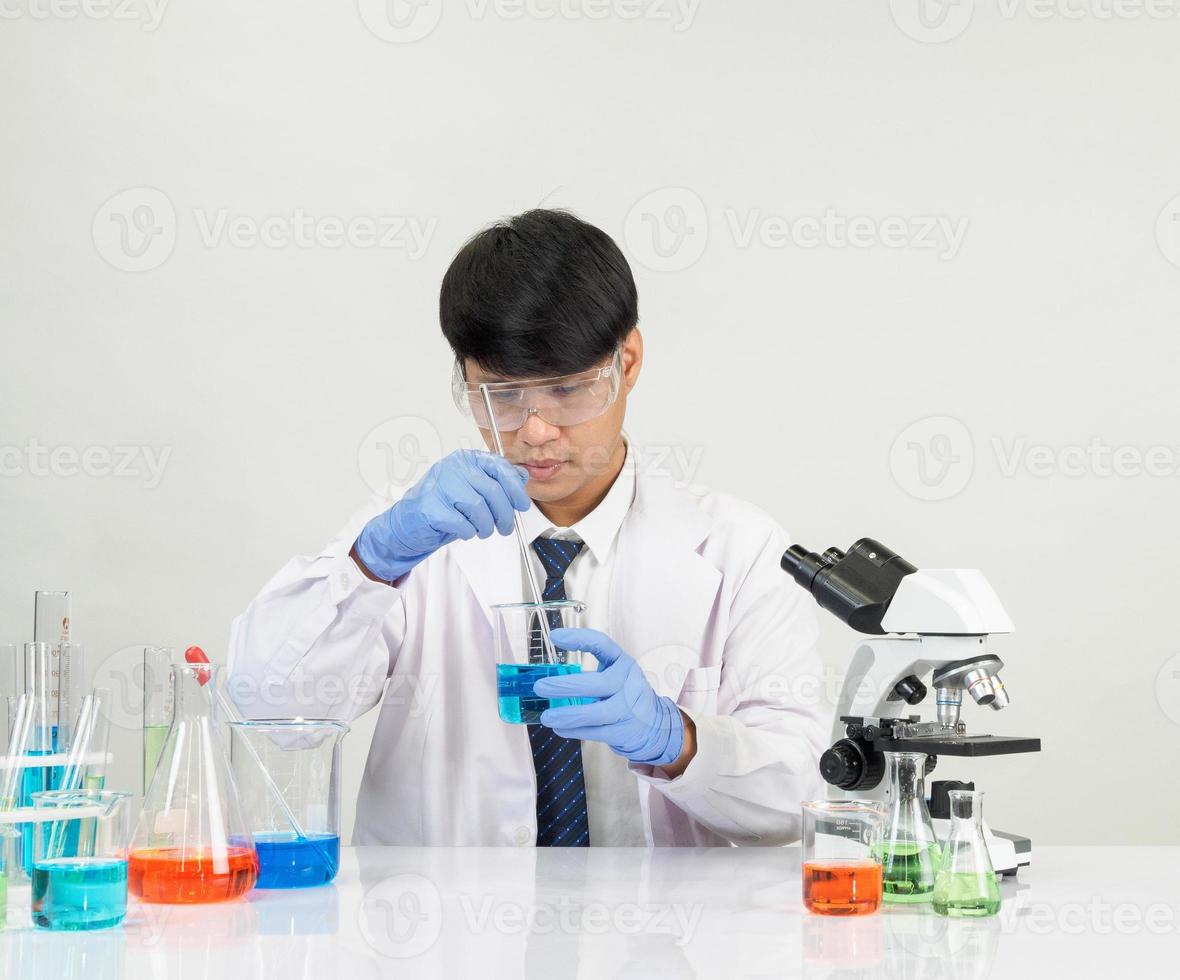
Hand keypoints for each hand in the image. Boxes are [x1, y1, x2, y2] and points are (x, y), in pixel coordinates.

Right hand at [354, 450, 530, 581]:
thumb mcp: (473, 488)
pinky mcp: (431, 507)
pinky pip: (463, 523)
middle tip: (505, 528)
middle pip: (492, 491)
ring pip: (479, 508)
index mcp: (466, 459)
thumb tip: (522, 477)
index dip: (515, 488)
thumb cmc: (444, 504)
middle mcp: (453, 467)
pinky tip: (465, 531)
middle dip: (504, 515)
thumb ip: (496, 481)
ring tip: (483, 531)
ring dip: (486, 526)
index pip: (499, 467)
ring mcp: (440, 485)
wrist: (410, 522)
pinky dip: (469, 532)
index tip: (522, 505)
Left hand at [533, 628, 685, 767]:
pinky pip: (597, 732)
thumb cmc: (624, 694)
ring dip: (569, 714)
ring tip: (547, 716)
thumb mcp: (614, 673)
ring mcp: (629, 709)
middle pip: (600, 682)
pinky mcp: (624, 732)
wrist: (655, 724)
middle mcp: (628, 683)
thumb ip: (589, 669)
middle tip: (541, 687)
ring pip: (598, 712)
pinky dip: (576, 731)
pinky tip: (559, 728)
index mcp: (622, 662)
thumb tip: (548, 673)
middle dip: (568, 685)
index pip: (602, 644)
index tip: (554, 636)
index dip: (579, 639)